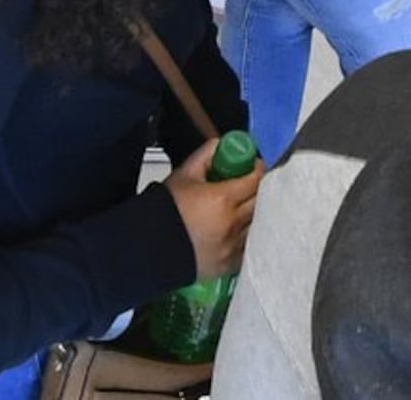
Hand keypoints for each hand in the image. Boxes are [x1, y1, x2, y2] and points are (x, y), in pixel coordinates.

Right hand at [166, 147, 263, 278]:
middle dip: (258, 189)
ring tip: (241, 207)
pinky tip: (236, 229)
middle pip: (261, 201)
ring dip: (254, 213)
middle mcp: (232, 224)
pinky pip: (249, 245)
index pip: (255, 180)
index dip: (257, 169)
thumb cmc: (166, 209)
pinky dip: (246, 235)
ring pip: (257, 224)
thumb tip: (223, 145)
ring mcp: (233, 246)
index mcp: (222, 199)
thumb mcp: (185, 174)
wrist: (150, 247)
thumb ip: (207, 155)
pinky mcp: (230, 264)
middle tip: (249, 184)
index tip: (253, 166)